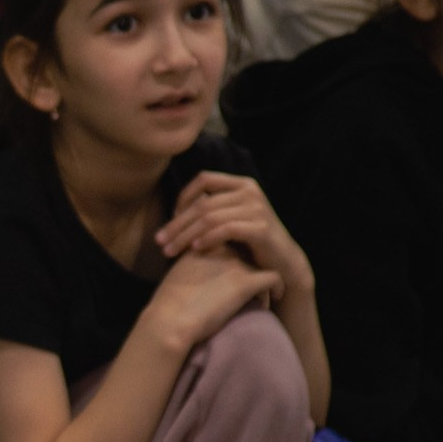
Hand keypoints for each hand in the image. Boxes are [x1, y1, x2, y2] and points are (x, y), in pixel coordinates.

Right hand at [141, 248, 284, 353]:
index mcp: (204, 245)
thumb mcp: (175, 275)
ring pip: (262, 264)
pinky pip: (274, 279)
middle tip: (252, 286)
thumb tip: (197, 276)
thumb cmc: (167, 305)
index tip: (234, 278)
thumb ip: (189, 266)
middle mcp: (223, 249)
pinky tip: (274, 299)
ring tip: (262, 297)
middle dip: (252, 267)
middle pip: (248, 251)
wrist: (170, 320)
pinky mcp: (248, 281)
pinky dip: (277, 288)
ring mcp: (237, 263)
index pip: (229, 245)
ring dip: (263, 280)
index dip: (235, 259)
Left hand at [156, 172, 313, 297]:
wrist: (283, 261)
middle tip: (159, 242)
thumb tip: (175, 212)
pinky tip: (194, 249)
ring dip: (185, 235)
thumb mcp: (230, 219)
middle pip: (202, 203)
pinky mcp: (261, 228)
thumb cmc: (249, 242)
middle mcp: (250, 192)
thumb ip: (211, 210)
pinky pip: (226, 230)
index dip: (183, 198)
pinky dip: (207, 239)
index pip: (204, 179)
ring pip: (210, 217)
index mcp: (241, 184)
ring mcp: (257, 208)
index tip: (170, 221)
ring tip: (170, 251)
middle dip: (176, 224)